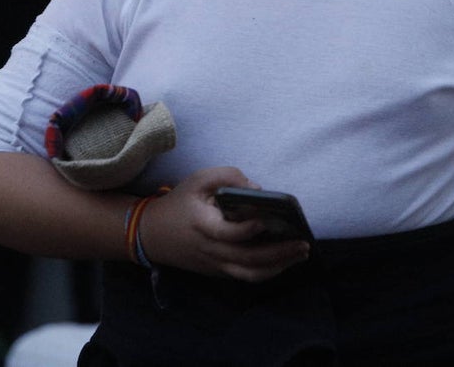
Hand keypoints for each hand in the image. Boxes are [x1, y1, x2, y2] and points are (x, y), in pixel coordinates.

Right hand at [140, 167, 310, 281]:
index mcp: (204, 226)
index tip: (266, 219)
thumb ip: (227, 176)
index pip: (229, 234)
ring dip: (278, 267)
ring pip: (250, 274)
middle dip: (279, 254)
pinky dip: (267, 271)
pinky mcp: (217, 271)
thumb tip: (257, 188)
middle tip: (303, 243)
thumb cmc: (178, 203)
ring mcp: (215, 265)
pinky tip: (284, 260)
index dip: (248, 230)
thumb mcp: (197, 180)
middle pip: (248, 260)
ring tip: (300, 254)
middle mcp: (211, 251)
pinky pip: (245, 276)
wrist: (150, 234)